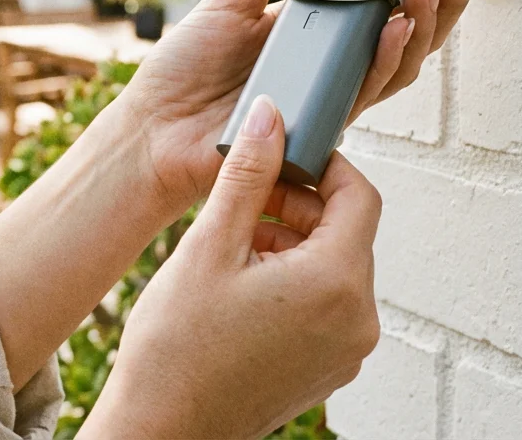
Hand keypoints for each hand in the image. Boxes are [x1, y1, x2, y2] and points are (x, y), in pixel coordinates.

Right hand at [80, 95, 381, 438]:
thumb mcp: (209, 244)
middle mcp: (358, 319)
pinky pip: (327, 304)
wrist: (162, 430)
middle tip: (242, 202)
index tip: (276, 159)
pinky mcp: (330, 368)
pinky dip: (294, 281)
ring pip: (334, 266)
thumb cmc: (176, 347)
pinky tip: (240, 284)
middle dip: (298, 206)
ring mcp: (347, 350)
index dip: (320, 165)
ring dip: (292, 242)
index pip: (359, 194)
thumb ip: (249, 173)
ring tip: (232, 246)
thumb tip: (272, 113)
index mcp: (337, 283)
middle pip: (347, 231)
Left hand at [120, 0, 484, 209]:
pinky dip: (383, 59)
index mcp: (315, 35)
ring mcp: (327, 96)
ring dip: (422, 23)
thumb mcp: (229, 2)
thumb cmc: (183, 74)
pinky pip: (363, 92)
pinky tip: (394, 28)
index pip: (383, 4)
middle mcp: (329, 67)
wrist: (153, 126)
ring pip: (398, 66)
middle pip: (408, 36)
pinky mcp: (317, 123)